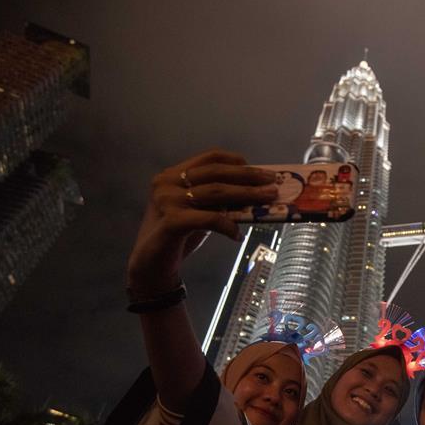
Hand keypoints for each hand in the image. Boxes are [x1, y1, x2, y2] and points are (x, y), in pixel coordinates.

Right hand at [126, 150, 276, 293]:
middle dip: (248, 178)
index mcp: (172, 175)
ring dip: (246, 196)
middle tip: (273, 184)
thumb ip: (219, 201)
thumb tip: (256, 194)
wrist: (151, 266)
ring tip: (268, 201)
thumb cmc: (178, 237)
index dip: (237, 162)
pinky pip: (209, 219)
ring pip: (216, 193)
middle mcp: (167, 183)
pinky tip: (238, 234)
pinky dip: (228, 225)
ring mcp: (167, 201)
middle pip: (216, 173)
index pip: (209, 158)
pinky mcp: (171, 221)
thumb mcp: (200, 212)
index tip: (261, 171)